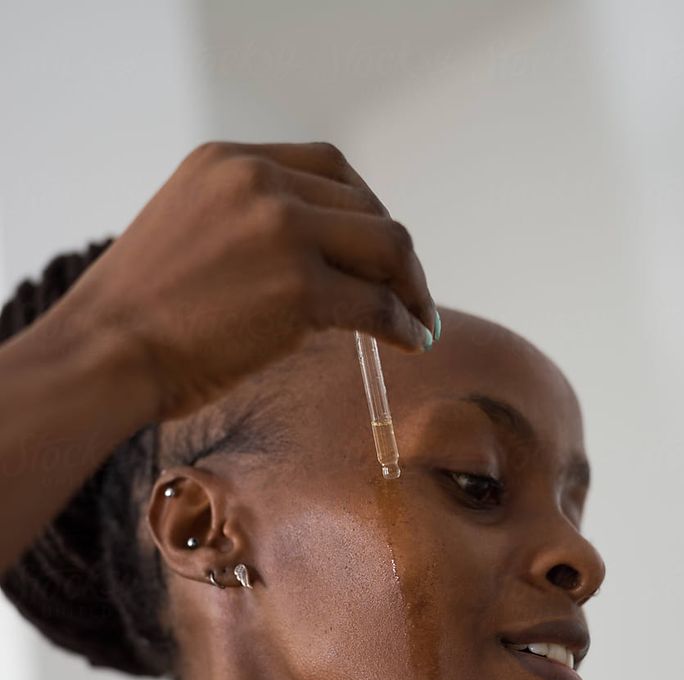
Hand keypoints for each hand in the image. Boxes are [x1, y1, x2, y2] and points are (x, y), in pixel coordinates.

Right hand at [66, 141, 435, 420]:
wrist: (103, 354)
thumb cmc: (139, 314)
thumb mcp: (191, 233)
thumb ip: (250, 226)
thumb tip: (322, 260)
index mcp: (230, 161)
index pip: (329, 166)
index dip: (366, 208)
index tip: (376, 249)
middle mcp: (260, 181)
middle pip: (366, 204)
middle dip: (396, 252)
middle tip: (410, 292)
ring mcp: (283, 230)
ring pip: (386, 246)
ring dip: (411, 286)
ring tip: (419, 320)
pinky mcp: (300, 288)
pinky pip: (377, 302)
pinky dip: (403, 322)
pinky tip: (410, 340)